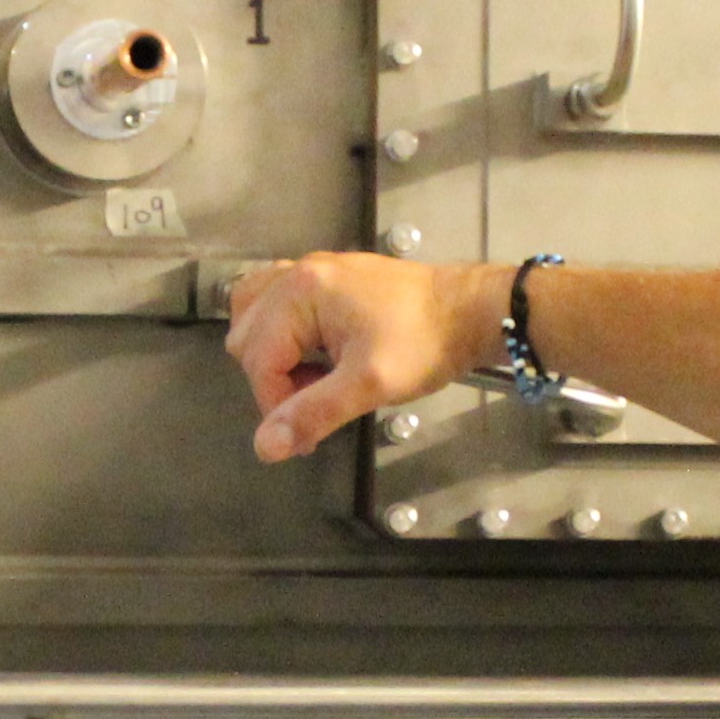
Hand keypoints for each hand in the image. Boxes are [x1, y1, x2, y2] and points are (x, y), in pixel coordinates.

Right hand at [223, 252, 491, 462]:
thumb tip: (266, 447)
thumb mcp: (369, 384)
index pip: (258, 358)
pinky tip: (312, 354)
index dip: (275, 404)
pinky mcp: (327, 279)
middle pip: (247, 336)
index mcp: (302, 291)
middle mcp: (298, 273)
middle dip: (275, 380)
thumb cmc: (425, 343)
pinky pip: (278, 302)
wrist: (472, 311)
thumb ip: (313, 413)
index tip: (306, 433)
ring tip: (312, 378)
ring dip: (271, 355)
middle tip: (319, 401)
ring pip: (254, 315)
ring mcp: (312, 271)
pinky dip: (282, 332)